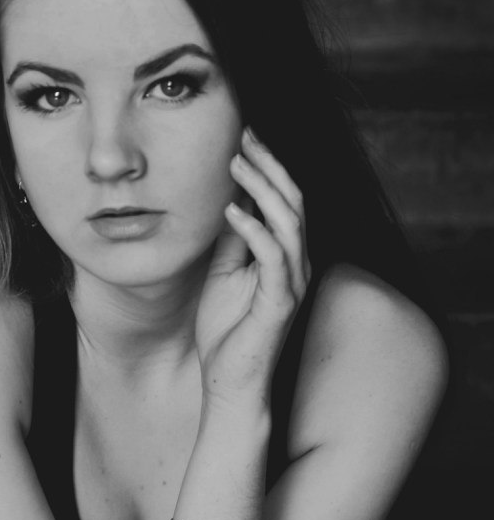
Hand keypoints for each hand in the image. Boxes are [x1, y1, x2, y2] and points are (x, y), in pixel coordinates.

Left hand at [195, 126, 309, 412]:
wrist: (230, 383)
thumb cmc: (226, 331)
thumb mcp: (222, 273)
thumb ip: (231, 239)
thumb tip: (228, 200)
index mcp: (285, 255)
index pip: (284, 200)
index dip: (268, 167)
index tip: (244, 137)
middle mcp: (297, 264)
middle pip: (293, 201)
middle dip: (270, 165)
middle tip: (244, 136)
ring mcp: (292, 282)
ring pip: (290, 221)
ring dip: (263, 189)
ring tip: (237, 163)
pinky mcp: (281, 302)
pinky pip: (274, 256)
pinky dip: (253, 229)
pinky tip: (231, 211)